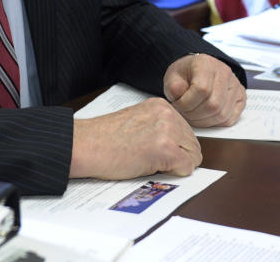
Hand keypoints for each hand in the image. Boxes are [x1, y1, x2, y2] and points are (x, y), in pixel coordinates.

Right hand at [69, 98, 201, 179]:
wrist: (86, 145)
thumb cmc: (104, 138)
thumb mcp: (138, 122)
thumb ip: (159, 127)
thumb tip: (179, 145)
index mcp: (161, 106)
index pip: (186, 131)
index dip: (175, 147)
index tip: (156, 151)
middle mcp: (167, 114)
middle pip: (193, 144)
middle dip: (178, 157)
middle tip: (150, 160)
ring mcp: (167, 130)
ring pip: (192, 156)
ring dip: (175, 165)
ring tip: (148, 161)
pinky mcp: (165, 149)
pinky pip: (186, 168)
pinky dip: (174, 174)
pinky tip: (151, 167)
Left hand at [163, 54, 246, 127]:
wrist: (196, 72)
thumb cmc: (185, 75)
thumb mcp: (172, 77)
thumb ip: (173, 87)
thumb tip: (180, 96)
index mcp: (206, 64)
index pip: (202, 89)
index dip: (187, 103)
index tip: (177, 105)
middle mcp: (225, 73)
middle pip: (213, 104)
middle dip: (194, 115)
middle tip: (184, 113)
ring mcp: (235, 85)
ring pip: (222, 114)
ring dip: (204, 121)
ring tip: (192, 116)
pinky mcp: (241, 97)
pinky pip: (230, 118)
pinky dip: (216, 123)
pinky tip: (204, 117)